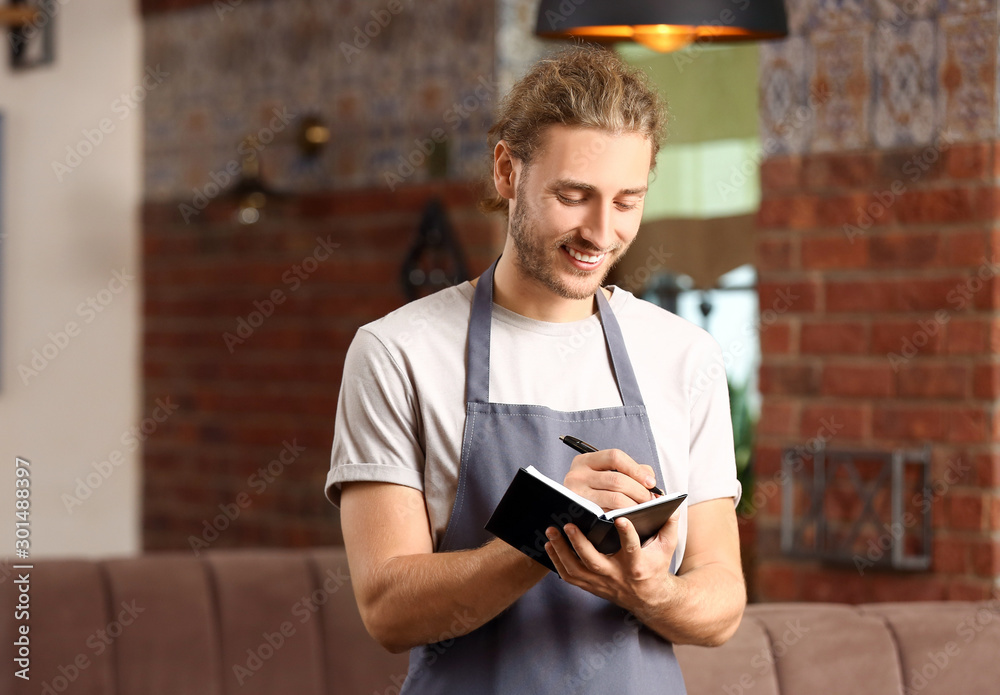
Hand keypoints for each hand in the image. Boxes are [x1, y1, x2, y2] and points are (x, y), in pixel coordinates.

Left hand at [543, 511, 681, 620]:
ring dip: (561, 551)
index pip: (632, 549)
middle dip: (579, 543)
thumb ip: (669, 525)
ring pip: (576, 570)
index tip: (620, 518)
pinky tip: (549, 545)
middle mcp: (617, 575)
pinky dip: (556, 562)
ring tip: (551, 531)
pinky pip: (569, 576)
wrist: (649, 598)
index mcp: (637, 565)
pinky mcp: (590, 586)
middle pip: (594, 561)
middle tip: (568, 524)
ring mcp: (601, 583)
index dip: (627, 534)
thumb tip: (671, 504)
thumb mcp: (667, 547)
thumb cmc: (656, 565)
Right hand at [563, 448, 657, 511]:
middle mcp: (577, 475)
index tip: (651, 482)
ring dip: (634, 504)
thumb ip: (631, 471)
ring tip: (644, 509)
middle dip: (639, 491)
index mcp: (585, 461)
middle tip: (650, 500)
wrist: (569, 511)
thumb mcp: (606, 474)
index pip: (615, 457)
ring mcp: (576, 495)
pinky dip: (623, 516)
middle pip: (617, 479)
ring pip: (614, 498)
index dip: (636, 469)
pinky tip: (631, 517)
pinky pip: (608, 515)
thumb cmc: (594, 491)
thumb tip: (650, 480)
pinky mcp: (580, 513)